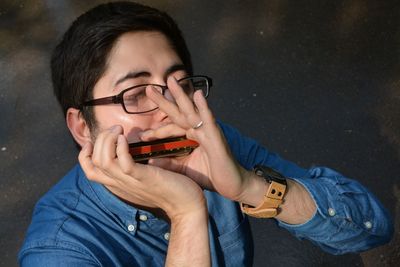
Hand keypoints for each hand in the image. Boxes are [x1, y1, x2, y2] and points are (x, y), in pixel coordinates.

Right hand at [78, 125, 205, 218]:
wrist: (186, 205)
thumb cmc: (168, 188)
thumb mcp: (143, 179)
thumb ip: (132, 169)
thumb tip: (127, 153)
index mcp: (118, 183)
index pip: (89, 171)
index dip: (84, 155)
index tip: (94, 141)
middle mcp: (120, 183)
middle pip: (94, 162)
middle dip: (99, 139)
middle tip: (115, 129)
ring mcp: (130, 181)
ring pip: (103, 161)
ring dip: (108, 140)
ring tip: (119, 130)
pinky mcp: (143, 178)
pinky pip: (124, 163)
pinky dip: (121, 148)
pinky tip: (126, 139)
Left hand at [143, 77, 252, 202]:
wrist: (232, 184)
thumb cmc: (211, 176)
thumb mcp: (185, 170)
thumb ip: (170, 164)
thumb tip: (150, 162)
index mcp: (192, 137)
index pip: (172, 129)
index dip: (157, 130)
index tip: (142, 135)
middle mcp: (199, 130)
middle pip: (178, 113)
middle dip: (164, 101)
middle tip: (149, 88)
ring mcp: (208, 131)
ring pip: (192, 111)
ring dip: (181, 95)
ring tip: (171, 81)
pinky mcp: (217, 137)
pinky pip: (209, 119)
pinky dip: (203, 106)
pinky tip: (197, 94)